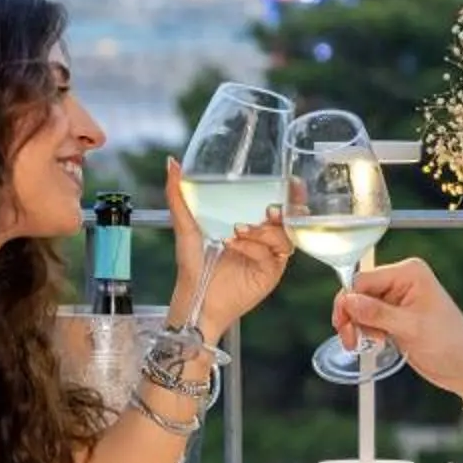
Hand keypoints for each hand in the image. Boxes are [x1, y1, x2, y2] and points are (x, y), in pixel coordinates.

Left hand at [165, 157, 292, 340]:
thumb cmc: (193, 265)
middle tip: (270, 207)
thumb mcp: (185, 225)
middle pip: (289, 218)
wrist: (196, 299)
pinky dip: (255, 247)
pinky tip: (237, 246)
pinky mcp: (271, 272)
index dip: (287, 193)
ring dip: (264, 229)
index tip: (290, 182)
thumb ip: (178, 195)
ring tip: (239, 228)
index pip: (276, 203)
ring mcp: (270, 255)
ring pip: (283, 235)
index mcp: (251, 223)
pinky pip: (273, 254)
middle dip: (284, 209)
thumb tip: (172, 163)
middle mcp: (264, 238)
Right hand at [332, 257, 462, 395]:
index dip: (349, 302)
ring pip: (361, 307)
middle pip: (359, 292)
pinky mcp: (396, 315)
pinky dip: (368, 330)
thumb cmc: (450, 343)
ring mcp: (399, 298)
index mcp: (409, 273)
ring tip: (371, 342)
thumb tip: (348, 301)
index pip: (363, 280)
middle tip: (351, 340)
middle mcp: (402, 281)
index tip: (343, 326)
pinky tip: (379, 341)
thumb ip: (377, 313)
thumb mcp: (411, 328)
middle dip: (352, 316)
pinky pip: (370, 318)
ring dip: (359, 326)